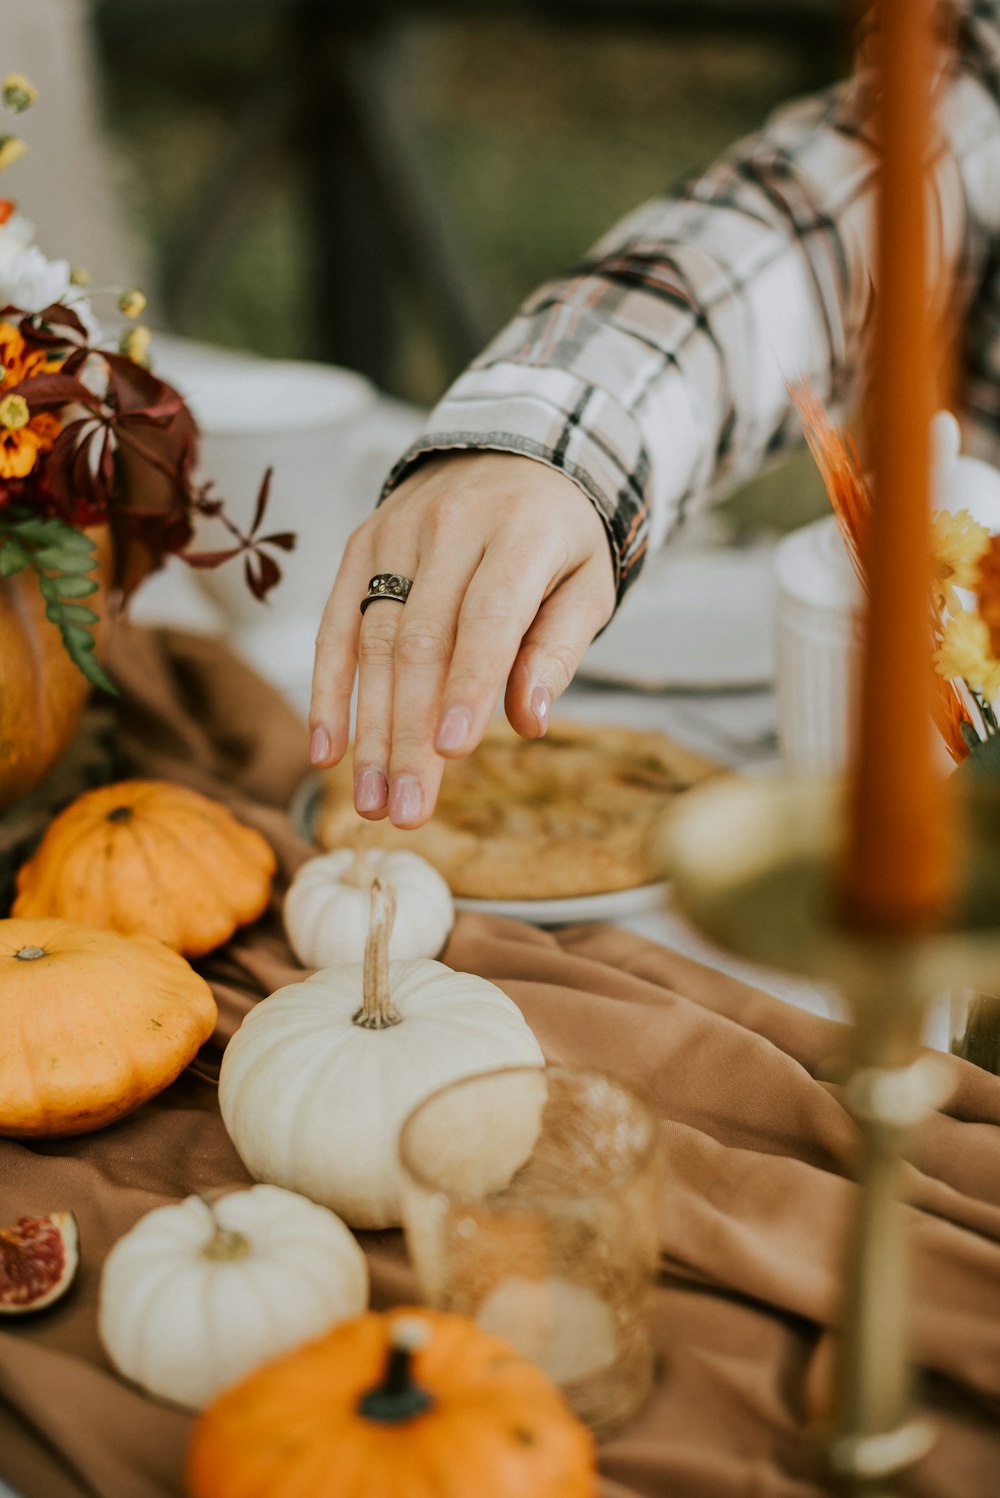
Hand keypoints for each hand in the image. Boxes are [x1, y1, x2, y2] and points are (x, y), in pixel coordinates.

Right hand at [309, 451, 615, 827]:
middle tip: (406, 810)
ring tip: (373, 800)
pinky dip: (329, 691)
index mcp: (520, 531)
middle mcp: (451, 526)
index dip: (469, 685)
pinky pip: (337, 625)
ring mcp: (397, 534)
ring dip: (368, 730)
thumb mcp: (588, 581)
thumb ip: (559, 649)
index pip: (488, 616)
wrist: (516, 448)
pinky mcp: (362, 544)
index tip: (454, 752)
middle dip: (409, 734)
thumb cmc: (559, 534)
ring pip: (374, 642)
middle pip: (421, 642)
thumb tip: (531, 722)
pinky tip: (328, 750)